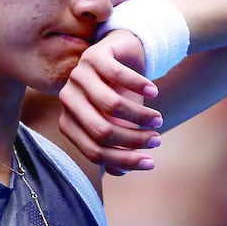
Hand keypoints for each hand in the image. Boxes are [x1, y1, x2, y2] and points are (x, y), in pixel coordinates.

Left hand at [58, 29, 163, 174]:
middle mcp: (68, 99)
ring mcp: (78, 75)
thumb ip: (117, 147)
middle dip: (134, 140)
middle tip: (157, 140)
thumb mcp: (121, 124)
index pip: (93, 151)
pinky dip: (140, 86)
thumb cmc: (120, 93)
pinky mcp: (93, 55)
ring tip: (158, 119)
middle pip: (101, 131)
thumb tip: (121, 172)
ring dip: (140, 116)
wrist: (122, 53)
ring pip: (111, 105)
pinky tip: (154, 92)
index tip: (151, 162)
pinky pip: (118, 76)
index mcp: (69, 121)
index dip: (124, 160)